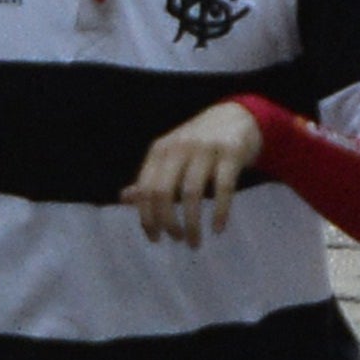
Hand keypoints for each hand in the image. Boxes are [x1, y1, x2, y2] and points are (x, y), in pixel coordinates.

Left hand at [122, 102, 262, 247]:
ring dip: (192, 223)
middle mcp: (178, 148)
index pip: (145, 189)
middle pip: (163, 192)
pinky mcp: (230, 153)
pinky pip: (223, 187)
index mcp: (159, 151)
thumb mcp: (170, 156)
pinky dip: (219, 211)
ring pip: (191, 192)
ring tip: (194, 242)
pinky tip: (218, 229)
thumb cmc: (198, 144)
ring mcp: (204, 149)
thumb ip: (150, 178)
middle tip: (177, 240)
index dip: (147, 217)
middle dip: (167, 222)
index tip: (154, 239)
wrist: (236, 116)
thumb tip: (124, 199)